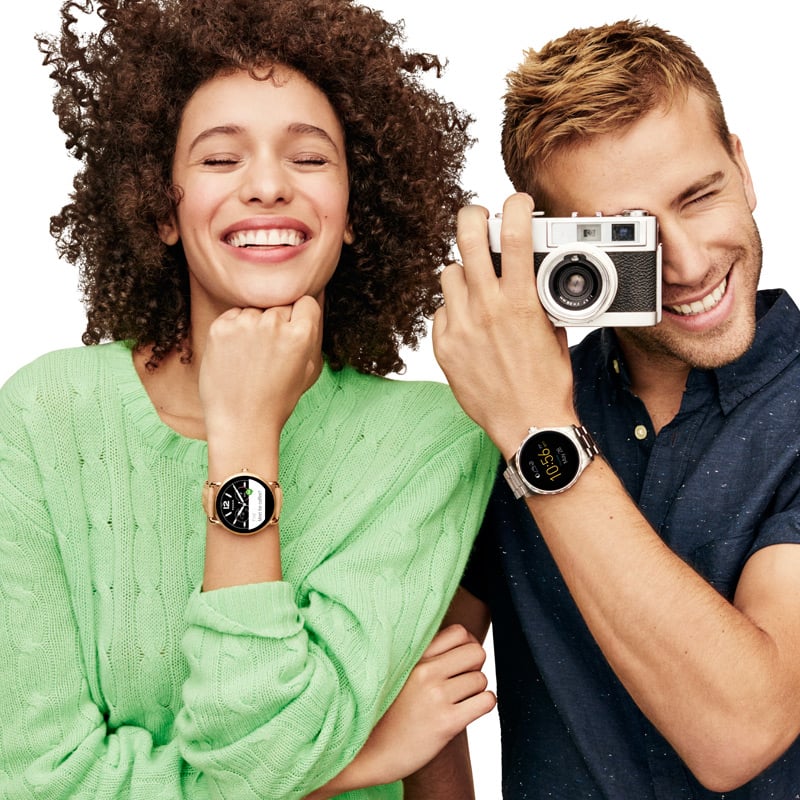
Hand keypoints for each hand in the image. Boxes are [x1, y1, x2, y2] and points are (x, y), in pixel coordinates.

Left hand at [199, 297, 322, 443]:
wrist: (241, 423)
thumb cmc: (277, 401)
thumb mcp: (306, 370)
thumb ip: (308, 337)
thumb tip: (303, 313)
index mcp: (301, 334)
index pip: (305, 302)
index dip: (300, 317)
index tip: (292, 332)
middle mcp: (274, 323)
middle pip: (279, 307)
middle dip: (277, 324)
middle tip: (269, 354)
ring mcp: (245, 324)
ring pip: (255, 310)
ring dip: (254, 326)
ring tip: (251, 358)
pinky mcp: (220, 328)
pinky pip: (233, 316)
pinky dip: (234, 330)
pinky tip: (236, 355)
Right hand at [304, 625, 494, 797]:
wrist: (369, 753)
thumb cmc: (388, 711)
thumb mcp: (400, 673)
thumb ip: (426, 656)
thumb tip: (465, 640)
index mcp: (415, 656)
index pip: (460, 632)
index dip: (467, 646)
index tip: (460, 661)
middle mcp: (426, 672)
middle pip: (476, 652)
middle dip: (475, 667)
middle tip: (463, 681)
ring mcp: (436, 696)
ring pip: (481, 679)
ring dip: (476, 690)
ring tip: (459, 701)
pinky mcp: (446, 722)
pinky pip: (486, 701)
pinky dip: (483, 705)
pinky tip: (467, 711)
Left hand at [433, 193, 575, 457]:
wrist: (527, 424)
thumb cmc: (548, 382)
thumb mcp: (554, 331)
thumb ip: (539, 298)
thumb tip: (532, 273)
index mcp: (521, 301)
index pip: (515, 235)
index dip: (516, 207)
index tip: (517, 202)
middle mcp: (486, 308)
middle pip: (466, 238)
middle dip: (472, 217)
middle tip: (477, 216)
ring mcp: (460, 327)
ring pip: (449, 274)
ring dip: (463, 273)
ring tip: (475, 285)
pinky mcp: (443, 347)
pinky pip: (440, 311)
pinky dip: (453, 311)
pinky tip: (467, 324)